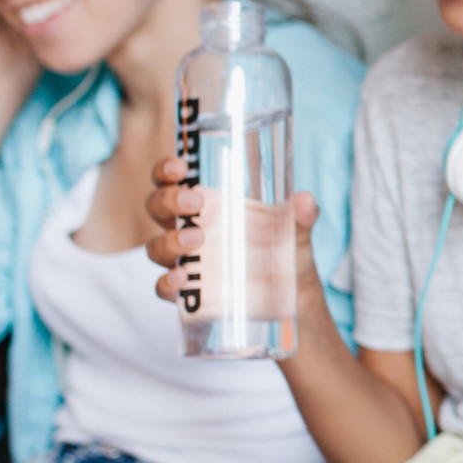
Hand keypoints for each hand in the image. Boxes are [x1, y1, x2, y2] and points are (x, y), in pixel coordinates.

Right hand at [145, 158, 312, 320]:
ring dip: (169, 241)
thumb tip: (306, 200)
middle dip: (168, 201)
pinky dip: (166, 283)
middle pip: (158, 208)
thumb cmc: (284, 250)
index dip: (165, 171)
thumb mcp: (295, 231)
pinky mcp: (188, 293)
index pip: (171, 181)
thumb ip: (301, 216)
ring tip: (195, 239)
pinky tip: (180, 279)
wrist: (293, 295)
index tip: (180, 167)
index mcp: (204, 205)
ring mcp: (184, 261)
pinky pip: (164, 288)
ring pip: (157, 247)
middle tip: (195, 202)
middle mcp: (185, 229)